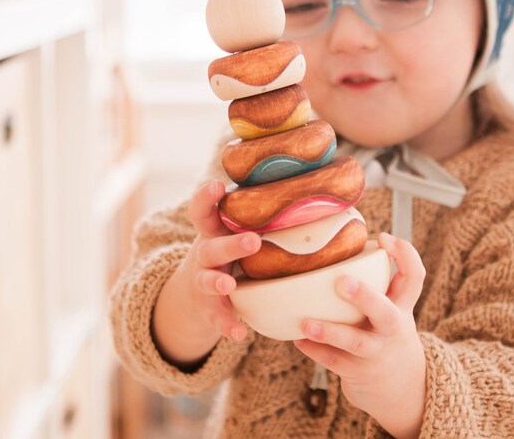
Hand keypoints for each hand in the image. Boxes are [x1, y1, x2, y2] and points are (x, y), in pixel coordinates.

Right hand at [153, 180, 261, 364]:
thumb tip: (316, 181)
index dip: (207, 197)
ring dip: (218, 281)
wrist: (198, 291)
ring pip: (207, 279)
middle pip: (211, 246)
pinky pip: (216, 316)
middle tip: (253, 240)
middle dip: (230, 243)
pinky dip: (226, 324)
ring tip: (229, 284)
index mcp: (214, 230)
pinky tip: (239, 333)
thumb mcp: (238, 228)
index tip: (218, 185)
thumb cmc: (233, 250)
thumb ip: (265, 211)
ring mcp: (204, 281)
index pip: (202, 210)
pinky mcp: (209, 307)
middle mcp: (205, 253)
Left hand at [293, 232, 426, 438]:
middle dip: (365, 297)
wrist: (402, 389)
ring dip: (330, 331)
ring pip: (355, 342)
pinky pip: (333, 360)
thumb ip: (377, 281)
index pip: (415, 277)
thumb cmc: (387, 332)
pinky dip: (314, 349)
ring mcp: (376, 352)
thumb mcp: (393, 307)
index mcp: (402, 306)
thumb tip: (343, 240)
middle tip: (342, 281)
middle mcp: (393, 328)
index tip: (383, 238)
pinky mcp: (357, 372)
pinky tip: (297, 338)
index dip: (405, 255)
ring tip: (305, 322)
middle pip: (385, 313)